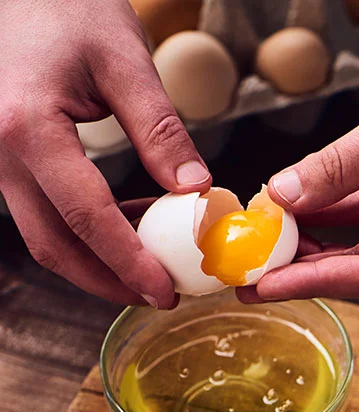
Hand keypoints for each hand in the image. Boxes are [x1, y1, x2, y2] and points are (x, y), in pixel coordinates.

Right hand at [0, 0, 210, 307]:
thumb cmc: (68, 9)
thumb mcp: (125, 63)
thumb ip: (161, 131)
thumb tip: (197, 192)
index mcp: (27, 129)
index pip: (85, 216)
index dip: (128, 261)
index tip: (164, 290)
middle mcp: (0, 153)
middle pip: (52, 243)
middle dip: (107, 280)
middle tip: (159, 296)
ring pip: (45, 233)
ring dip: (97, 261)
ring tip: (154, 267)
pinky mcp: (9, 156)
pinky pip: (45, 209)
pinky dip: (87, 230)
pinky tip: (133, 222)